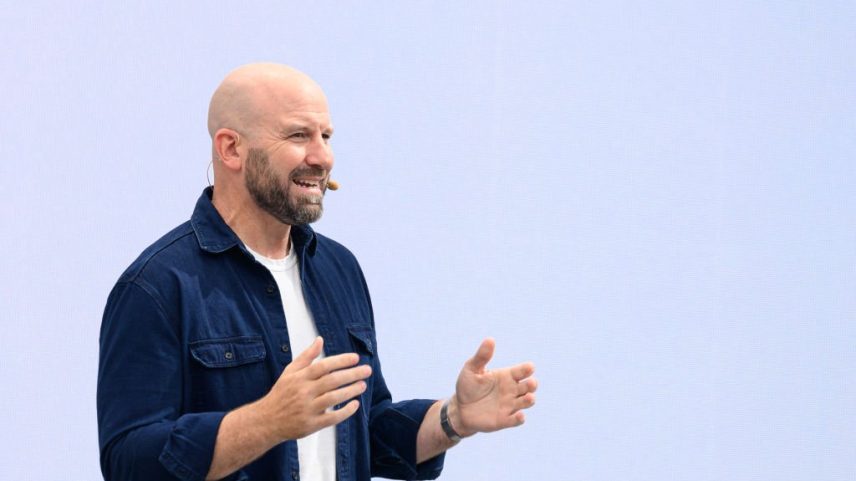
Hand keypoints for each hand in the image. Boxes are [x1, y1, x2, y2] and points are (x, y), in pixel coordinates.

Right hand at [255, 337, 370, 441]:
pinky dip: (345, 411)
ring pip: (333, 398)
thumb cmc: (282, 394)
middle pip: (332, 381)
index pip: (324, 365)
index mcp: (300, 377)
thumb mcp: (290, 371)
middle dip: (352, 374)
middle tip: (367, 370)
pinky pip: (332, 418)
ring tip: (363, 385)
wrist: (267, 421)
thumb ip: (306, 356)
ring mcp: (307, 409)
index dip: (341, 360)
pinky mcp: (311, 424)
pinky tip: (355, 404)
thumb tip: (320, 340)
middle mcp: (304, 392)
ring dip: (351, 391)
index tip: (356, 358)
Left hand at [451, 338, 536, 435]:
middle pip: (530, 386)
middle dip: (532, 385)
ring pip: (527, 402)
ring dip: (530, 400)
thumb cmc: (467, 386)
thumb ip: (482, 356)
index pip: (523, 371)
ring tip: (529, 398)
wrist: (459, 409)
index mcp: (507, 376)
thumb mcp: (471, 369)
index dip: (527, 369)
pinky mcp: (504, 420)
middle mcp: (512, 390)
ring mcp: (510, 405)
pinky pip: (516, 420)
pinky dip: (520, 418)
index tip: (529, 368)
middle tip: (530, 383)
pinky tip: (519, 415)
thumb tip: (490, 339)